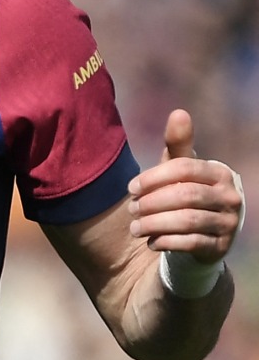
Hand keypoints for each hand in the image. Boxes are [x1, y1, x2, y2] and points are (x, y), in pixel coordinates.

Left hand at [128, 109, 244, 265]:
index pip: (184, 167)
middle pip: (184, 196)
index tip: (130, 188)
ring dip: (154, 224)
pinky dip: (166, 242)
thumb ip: (177, 145)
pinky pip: (191, 243)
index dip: (153, 177)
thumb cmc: (185, 192)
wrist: (201, 235)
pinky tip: (151, 242)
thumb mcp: (179, 169)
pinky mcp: (221, 247)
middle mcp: (230, 196)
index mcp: (220, 172)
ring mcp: (228, 223)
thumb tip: (179, 112)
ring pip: (187, 221)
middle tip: (131, 209)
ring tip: (135, 227)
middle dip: (151, 203)